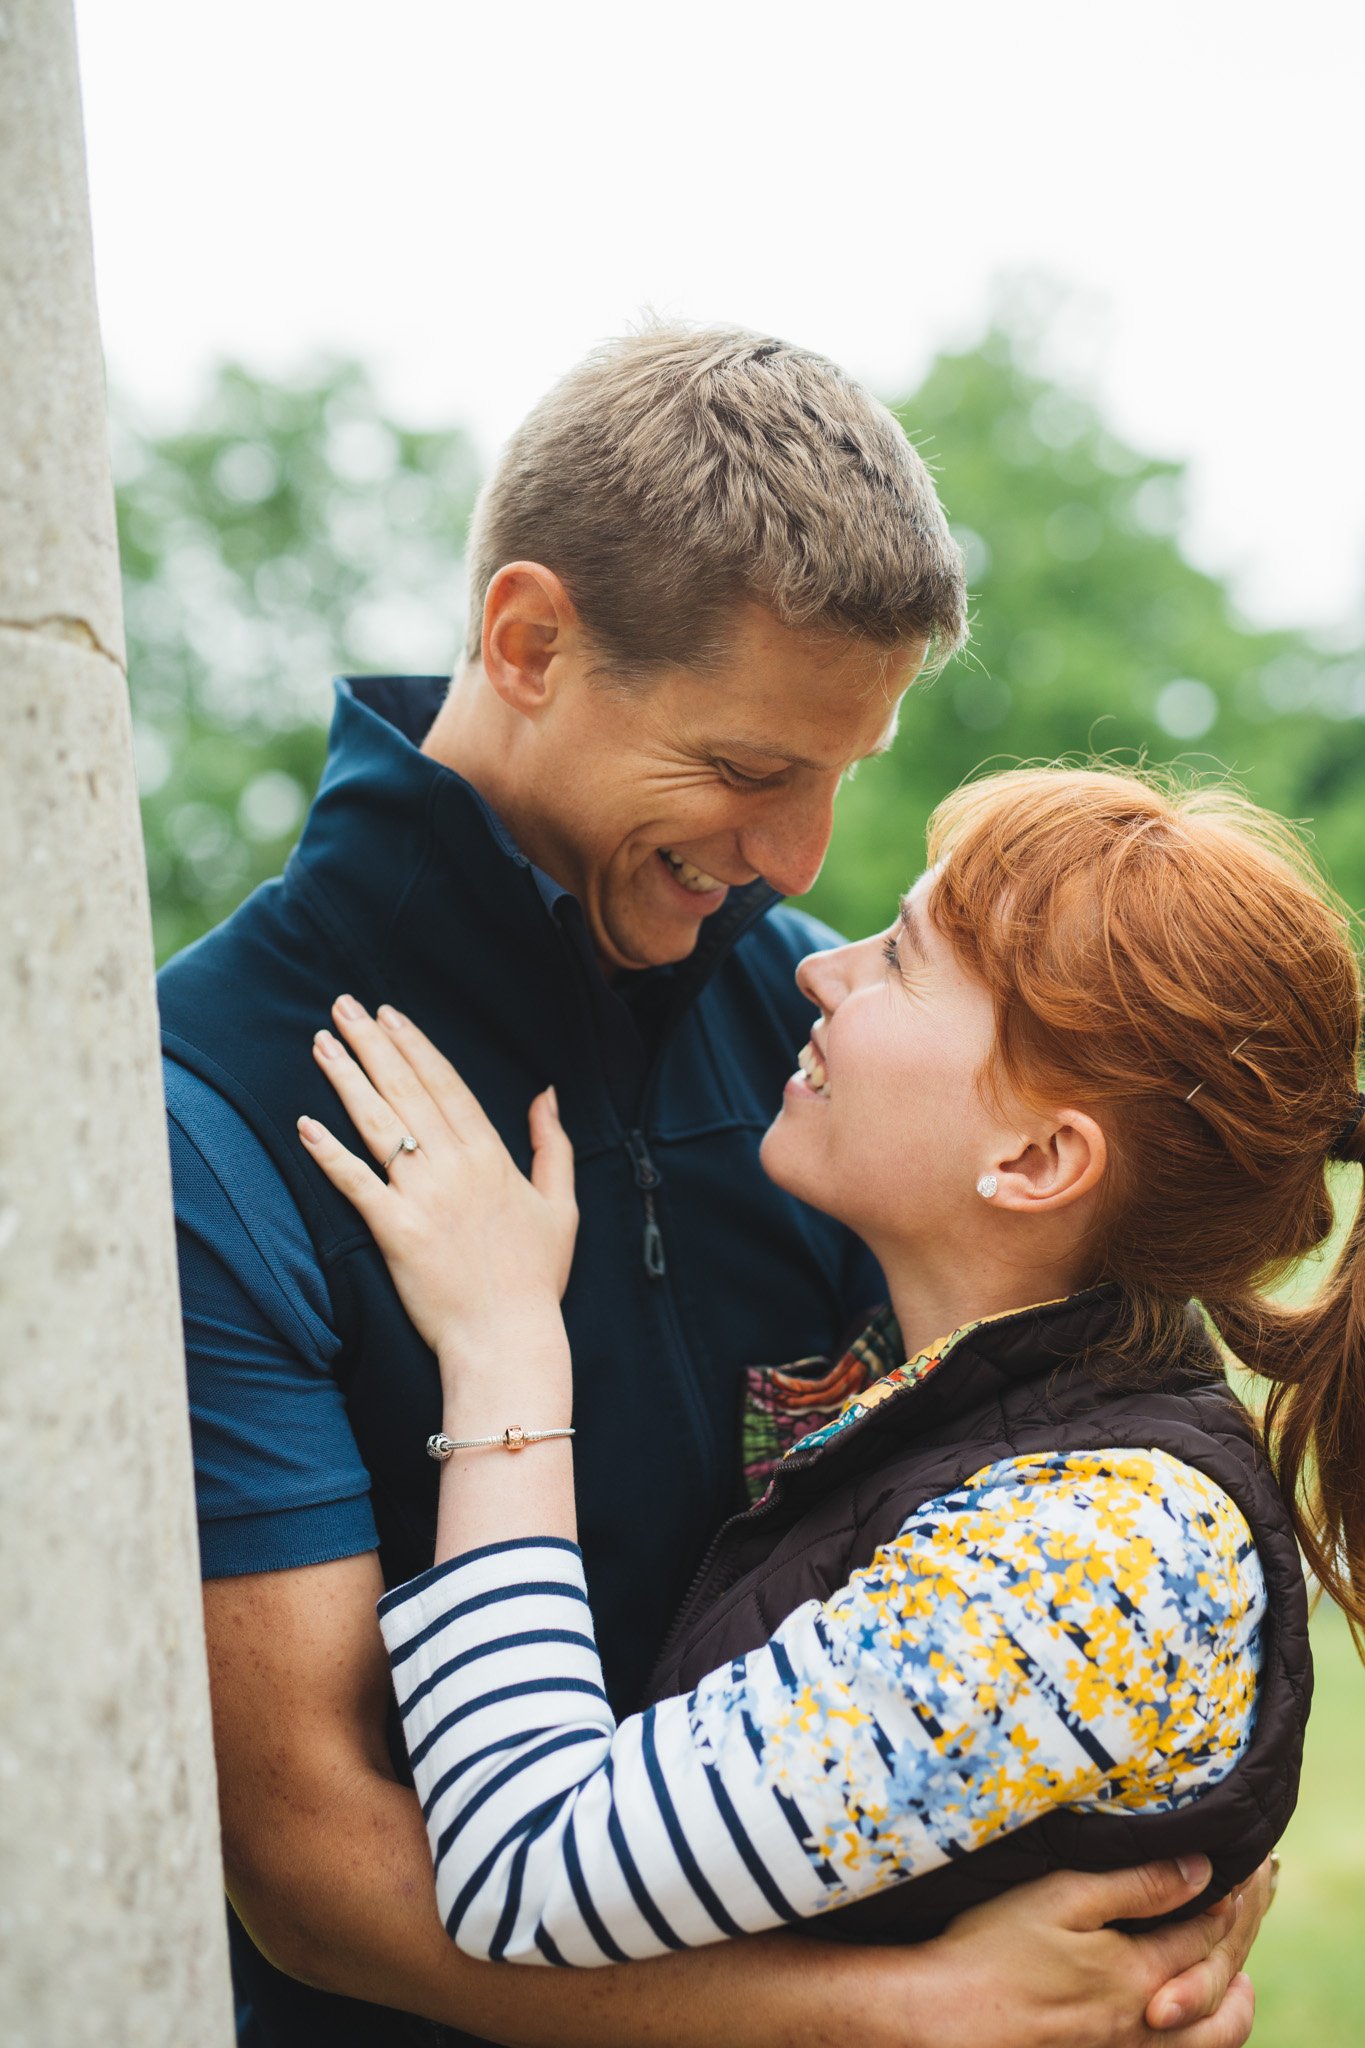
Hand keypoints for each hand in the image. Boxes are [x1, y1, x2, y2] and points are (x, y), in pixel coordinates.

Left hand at [298, 996, 577, 1360]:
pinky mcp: (395, 1232)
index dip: (414, 1046)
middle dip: (372, 1044)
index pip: (446, 1084)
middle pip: (406, 1090)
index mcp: (492, 1156)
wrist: (508, 1337)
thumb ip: (554, 1145)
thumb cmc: (535, 1278)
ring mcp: (423, 1197)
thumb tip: (547, 1094)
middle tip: (343, 1007)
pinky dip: (329, 1153)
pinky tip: (304, 1124)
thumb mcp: (560, 1205)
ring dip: (347, 1079)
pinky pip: (356, 1184)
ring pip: (378, 1124)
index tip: (390, 1015)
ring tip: (321, 1043)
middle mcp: (455, 1166)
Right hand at [917, 1857, 1256, 2047]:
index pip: (1201, 1938)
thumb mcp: (1061, 1897)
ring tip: (1232, 1989)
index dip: (1219, 1903)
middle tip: (1239, 1929)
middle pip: (1220, 2005)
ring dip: (1227, 2014)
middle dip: (1236, 1962)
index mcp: (1137, 1977)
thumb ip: (1135, 1885)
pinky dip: (1193, 2043)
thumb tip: (1200, 1870)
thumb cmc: (993, 1950)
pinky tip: (1172, 2020)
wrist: (944, 2020)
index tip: (1230, 1875)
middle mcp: (1143, 2027)